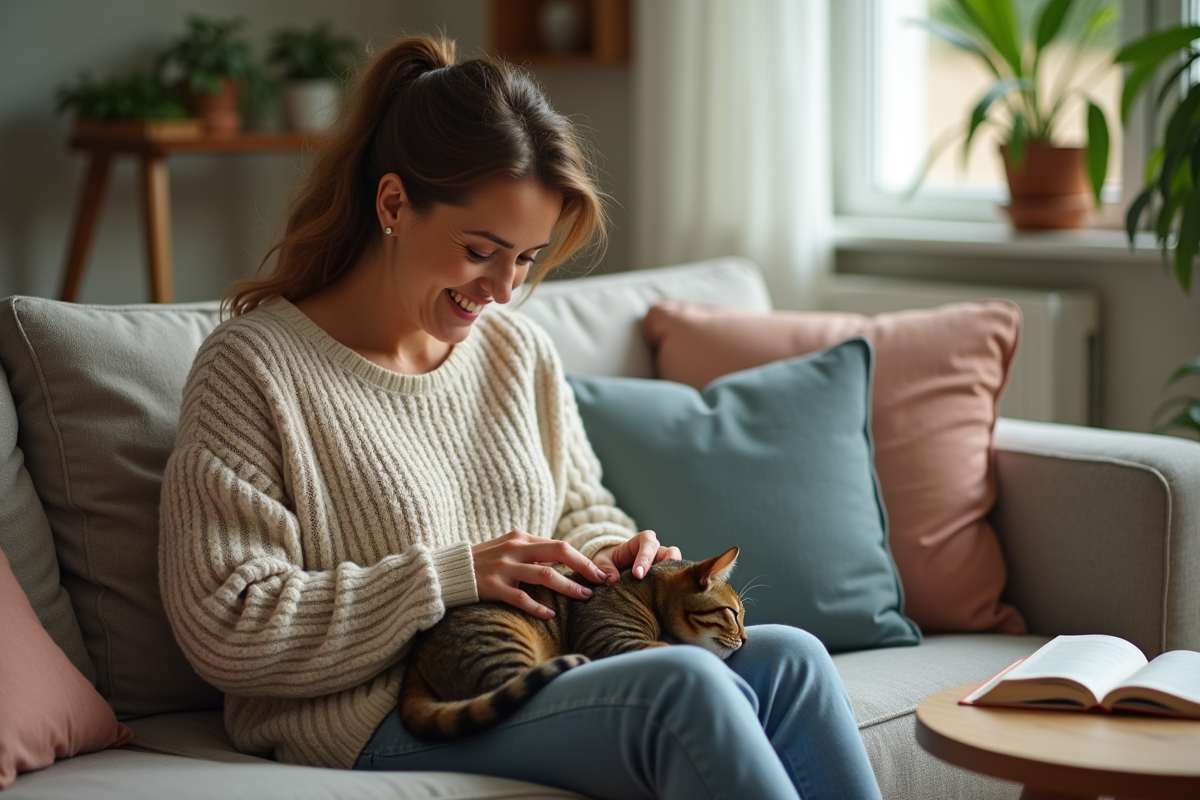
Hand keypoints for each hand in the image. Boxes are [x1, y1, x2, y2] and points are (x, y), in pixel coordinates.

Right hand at [471, 531, 608, 618]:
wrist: (448, 572)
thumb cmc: (483, 563)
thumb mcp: (508, 549)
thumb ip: (532, 552)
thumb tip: (563, 562)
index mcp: (521, 538)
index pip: (560, 546)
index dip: (582, 559)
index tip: (599, 573)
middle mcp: (515, 548)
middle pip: (559, 552)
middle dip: (583, 567)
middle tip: (601, 582)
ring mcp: (503, 567)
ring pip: (544, 575)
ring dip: (568, 587)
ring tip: (584, 597)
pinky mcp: (492, 586)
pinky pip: (521, 598)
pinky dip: (537, 607)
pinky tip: (550, 615)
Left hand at [593, 530, 681, 584]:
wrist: (609, 571)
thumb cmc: (605, 562)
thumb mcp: (600, 563)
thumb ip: (605, 569)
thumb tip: (613, 581)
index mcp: (639, 543)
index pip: (647, 542)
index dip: (645, 557)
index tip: (637, 575)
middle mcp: (655, 552)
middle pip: (669, 551)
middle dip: (668, 563)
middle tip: (661, 578)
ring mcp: (662, 566)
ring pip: (676, 565)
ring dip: (674, 575)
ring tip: (669, 588)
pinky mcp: (663, 580)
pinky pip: (673, 581)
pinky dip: (673, 587)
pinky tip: (669, 597)